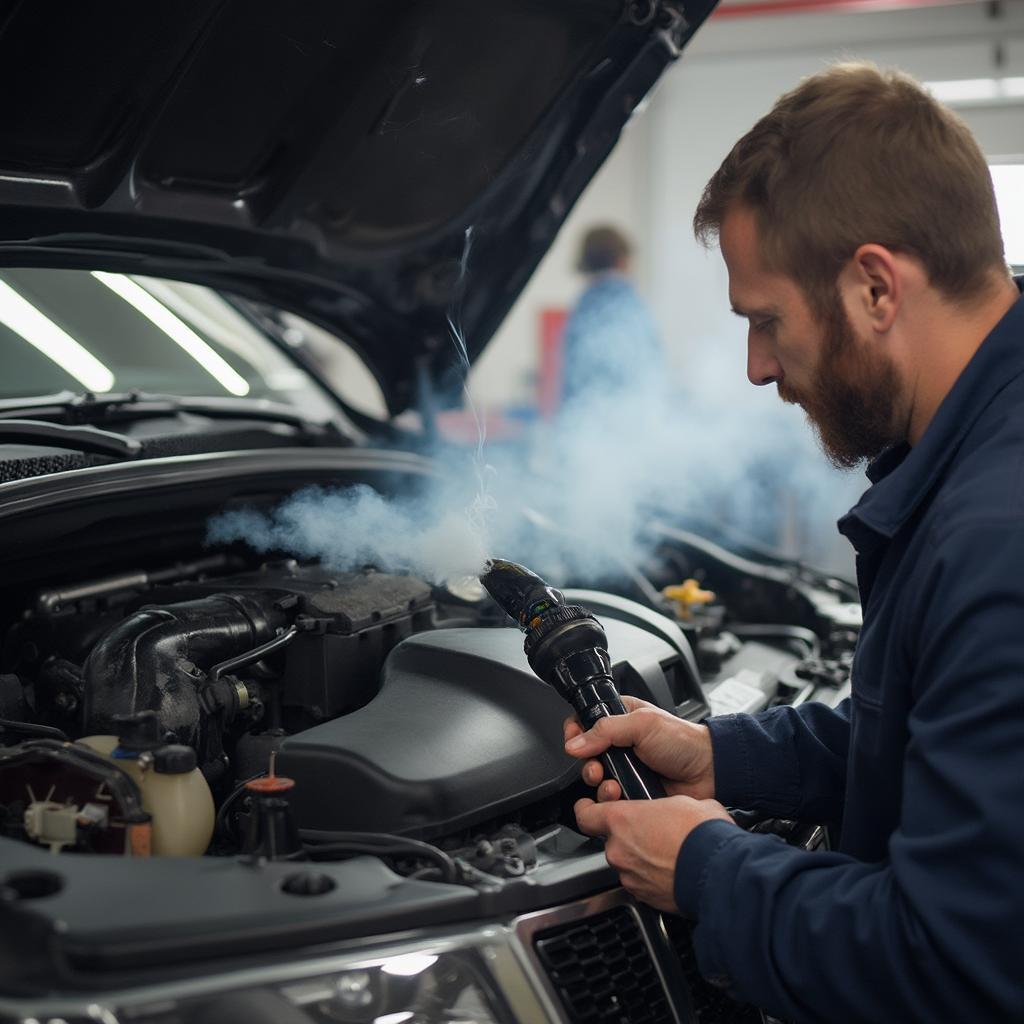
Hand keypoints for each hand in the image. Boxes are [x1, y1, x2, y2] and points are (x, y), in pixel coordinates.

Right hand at [563, 697, 714, 802]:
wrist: (709, 771)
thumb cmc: (684, 741)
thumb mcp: (642, 724)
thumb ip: (605, 730)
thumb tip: (575, 743)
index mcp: (621, 717)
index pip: (585, 720)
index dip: (576, 731)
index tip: (574, 740)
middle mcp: (620, 742)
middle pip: (587, 754)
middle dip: (587, 764)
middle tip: (596, 768)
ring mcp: (626, 767)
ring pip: (597, 779)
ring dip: (598, 784)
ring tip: (610, 784)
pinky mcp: (632, 790)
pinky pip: (611, 798)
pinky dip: (611, 799)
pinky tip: (620, 795)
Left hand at [574, 794, 733, 910]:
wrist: (719, 872)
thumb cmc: (702, 833)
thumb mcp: (685, 801)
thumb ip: (666, 805)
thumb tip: (675, 809)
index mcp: (622, 820)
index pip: (585, 815)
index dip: (586, 809)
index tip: (588, 806)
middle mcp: (619, 849)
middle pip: (611, 840)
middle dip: (628, 836)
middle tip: (651, 831)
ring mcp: (630, 876)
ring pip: (627, 863)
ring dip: (641, 858)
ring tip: (667, 852)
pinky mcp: (644, 898)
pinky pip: (641, 883)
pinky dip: (651, 878)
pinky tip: (672, 870)